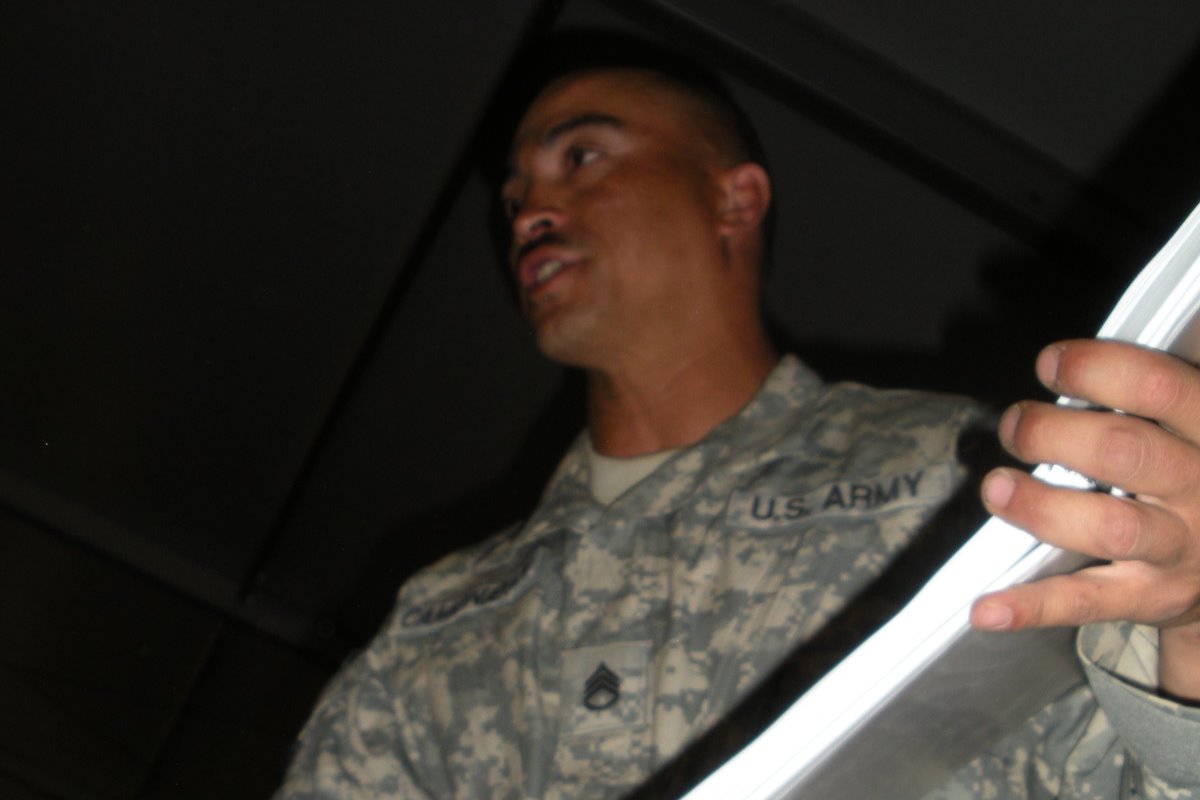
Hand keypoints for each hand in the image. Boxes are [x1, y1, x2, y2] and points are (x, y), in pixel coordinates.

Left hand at [970, 339, 1199, 700]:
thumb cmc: (1188, 474)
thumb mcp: (1186, 429)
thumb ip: (1141, 402)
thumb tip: (1059, 369)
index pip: (1160, 386)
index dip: (1096, 368)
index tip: (1050, 365)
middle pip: (1123, 451)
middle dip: (1051, 433)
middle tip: (1013, 426)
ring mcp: (1178, 547)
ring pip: (1111, 526)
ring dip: (1041, 506)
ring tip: (997, 488)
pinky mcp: (1151, 597)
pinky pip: (1086, 601)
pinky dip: (1031, 605)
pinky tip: (985, 608)